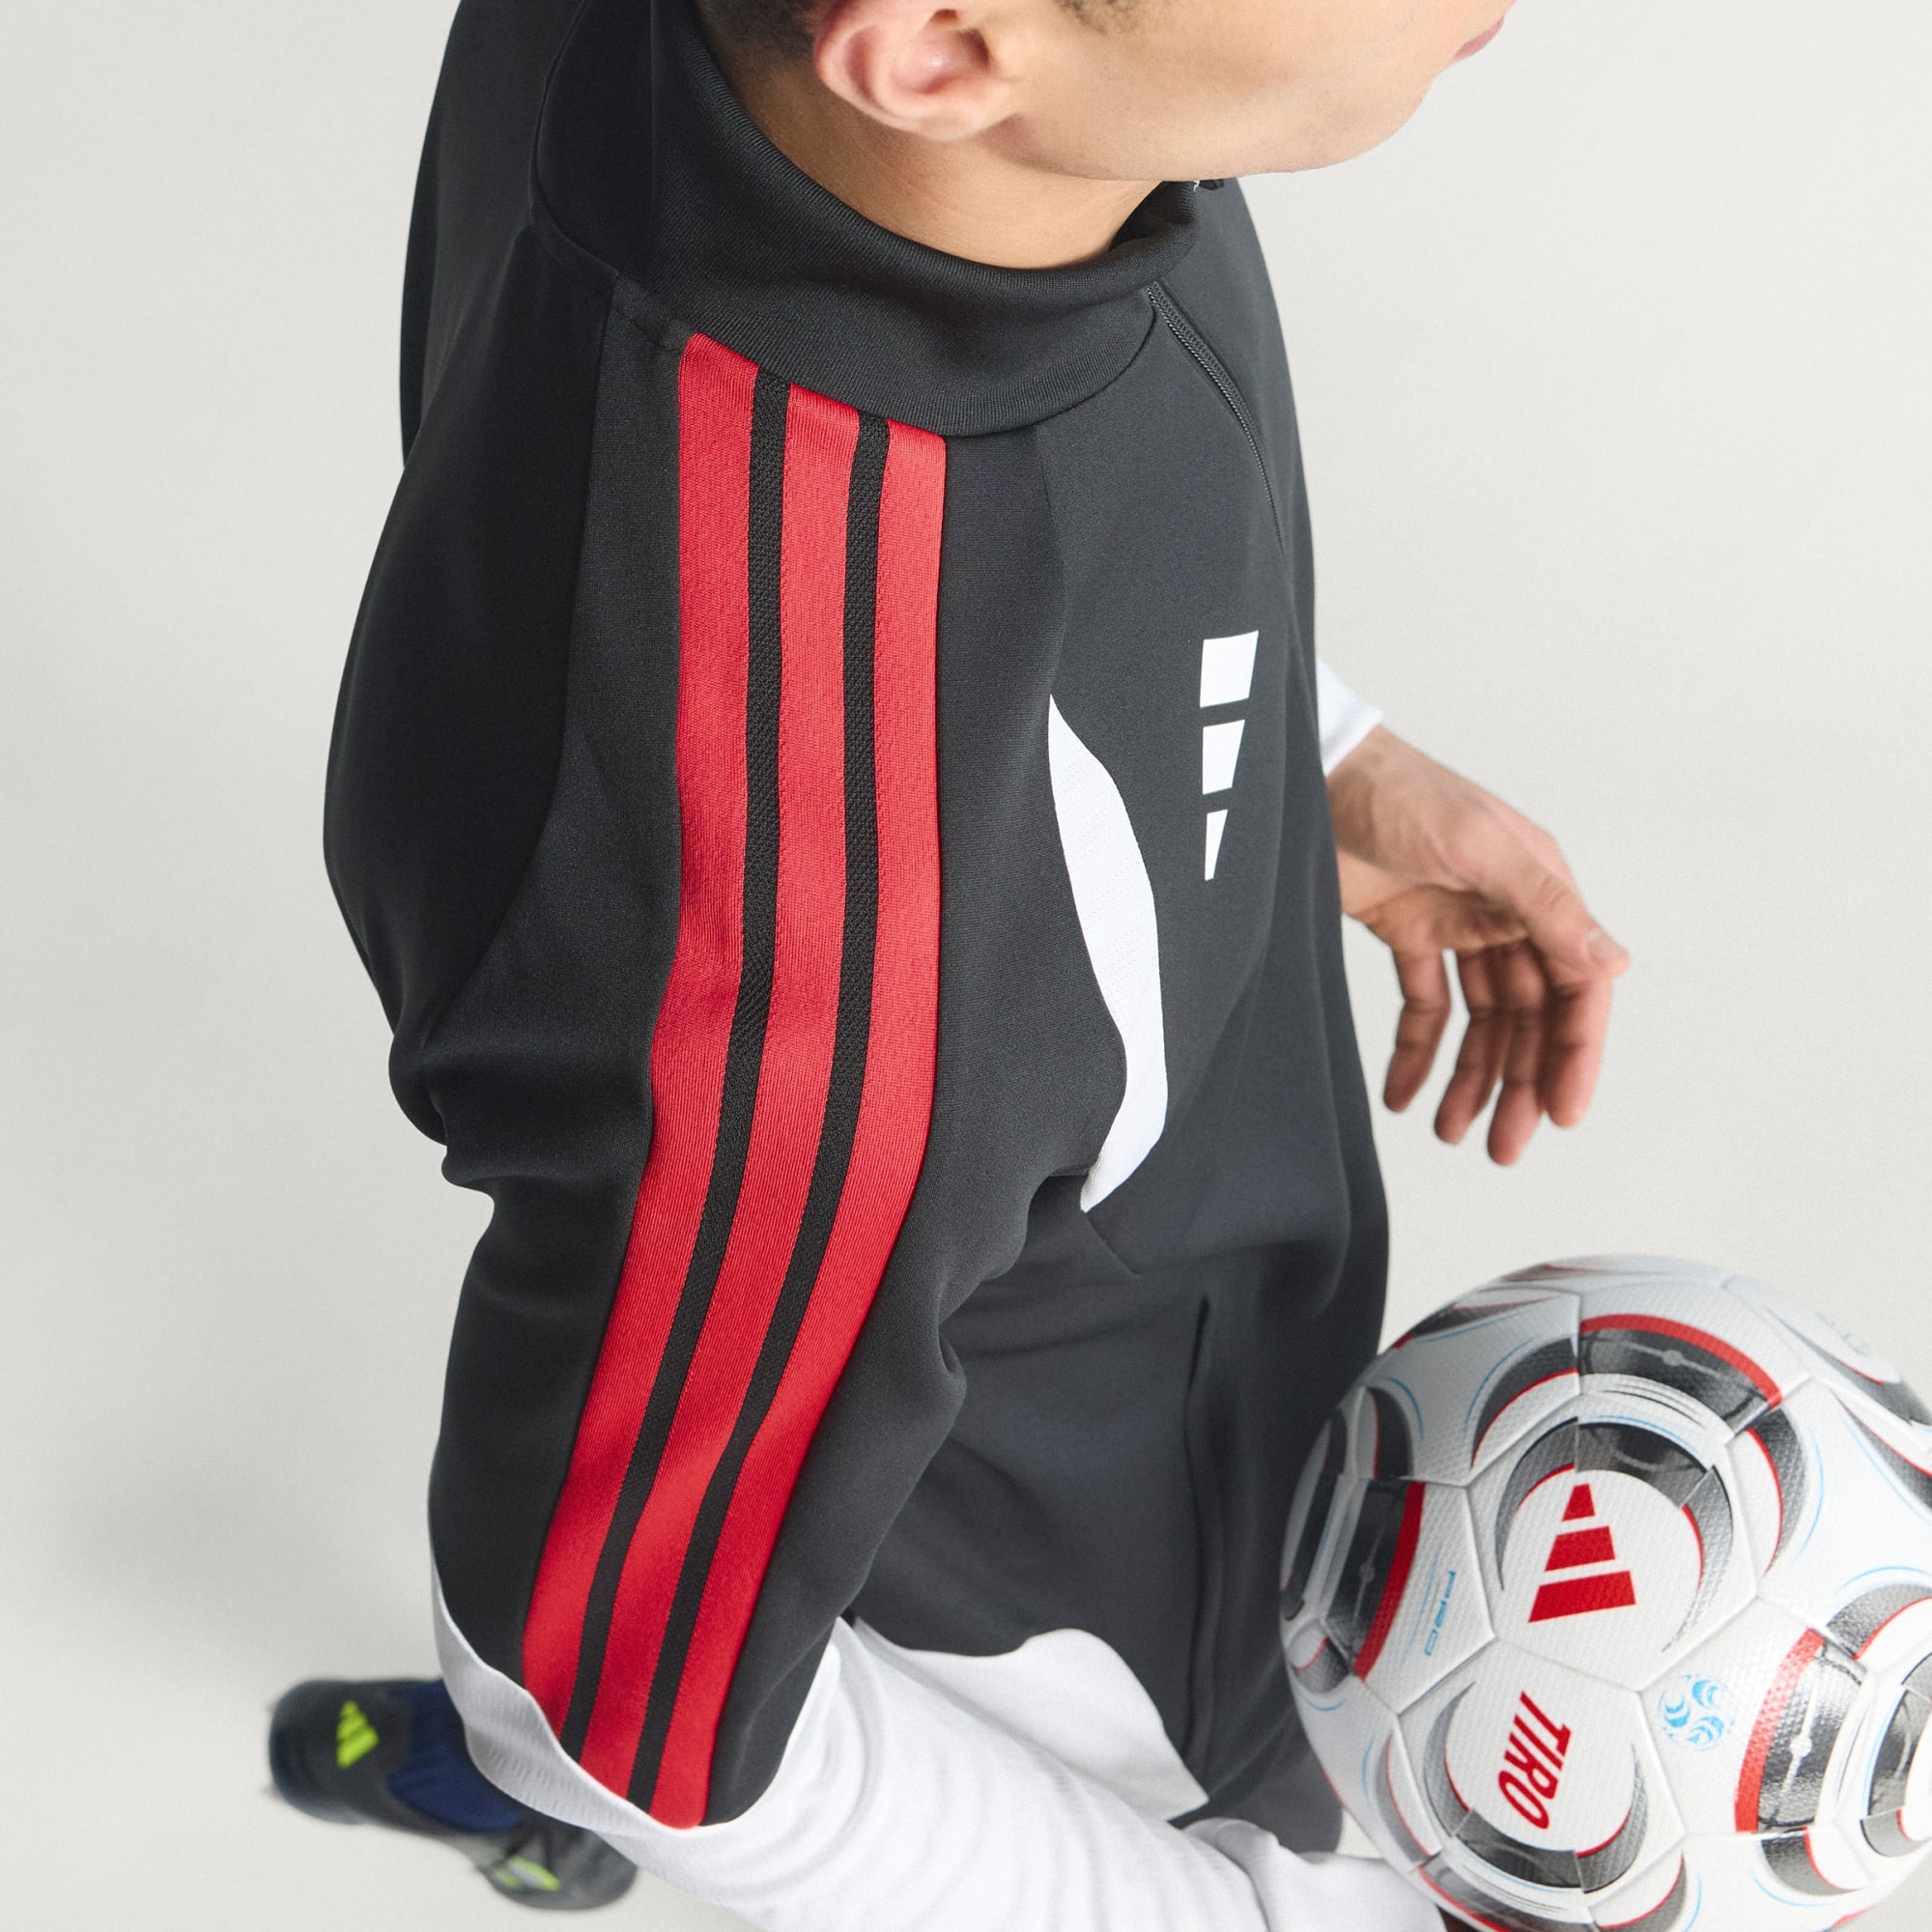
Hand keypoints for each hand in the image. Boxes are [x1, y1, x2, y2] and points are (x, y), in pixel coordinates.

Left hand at [1325, 727, 1628, 1164]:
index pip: (1573, 989)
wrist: (1321, 775)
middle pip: (1528, 1018)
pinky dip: (1417, 1050)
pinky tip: (1405, 1094)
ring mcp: (1458, 925)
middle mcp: (1508, 913)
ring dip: (1471, 1078)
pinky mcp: (1407, 932)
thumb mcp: (1479, 847)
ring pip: (1480, 1021)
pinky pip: (1424, 1005)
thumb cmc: (1404, 792)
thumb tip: (1611, 964)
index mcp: (1541, 892)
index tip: (1561, 1113)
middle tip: (1504, 1146)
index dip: (1573, 1054)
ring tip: (1452, 1132)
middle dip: (1519, 1084)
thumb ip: (1544, 907)